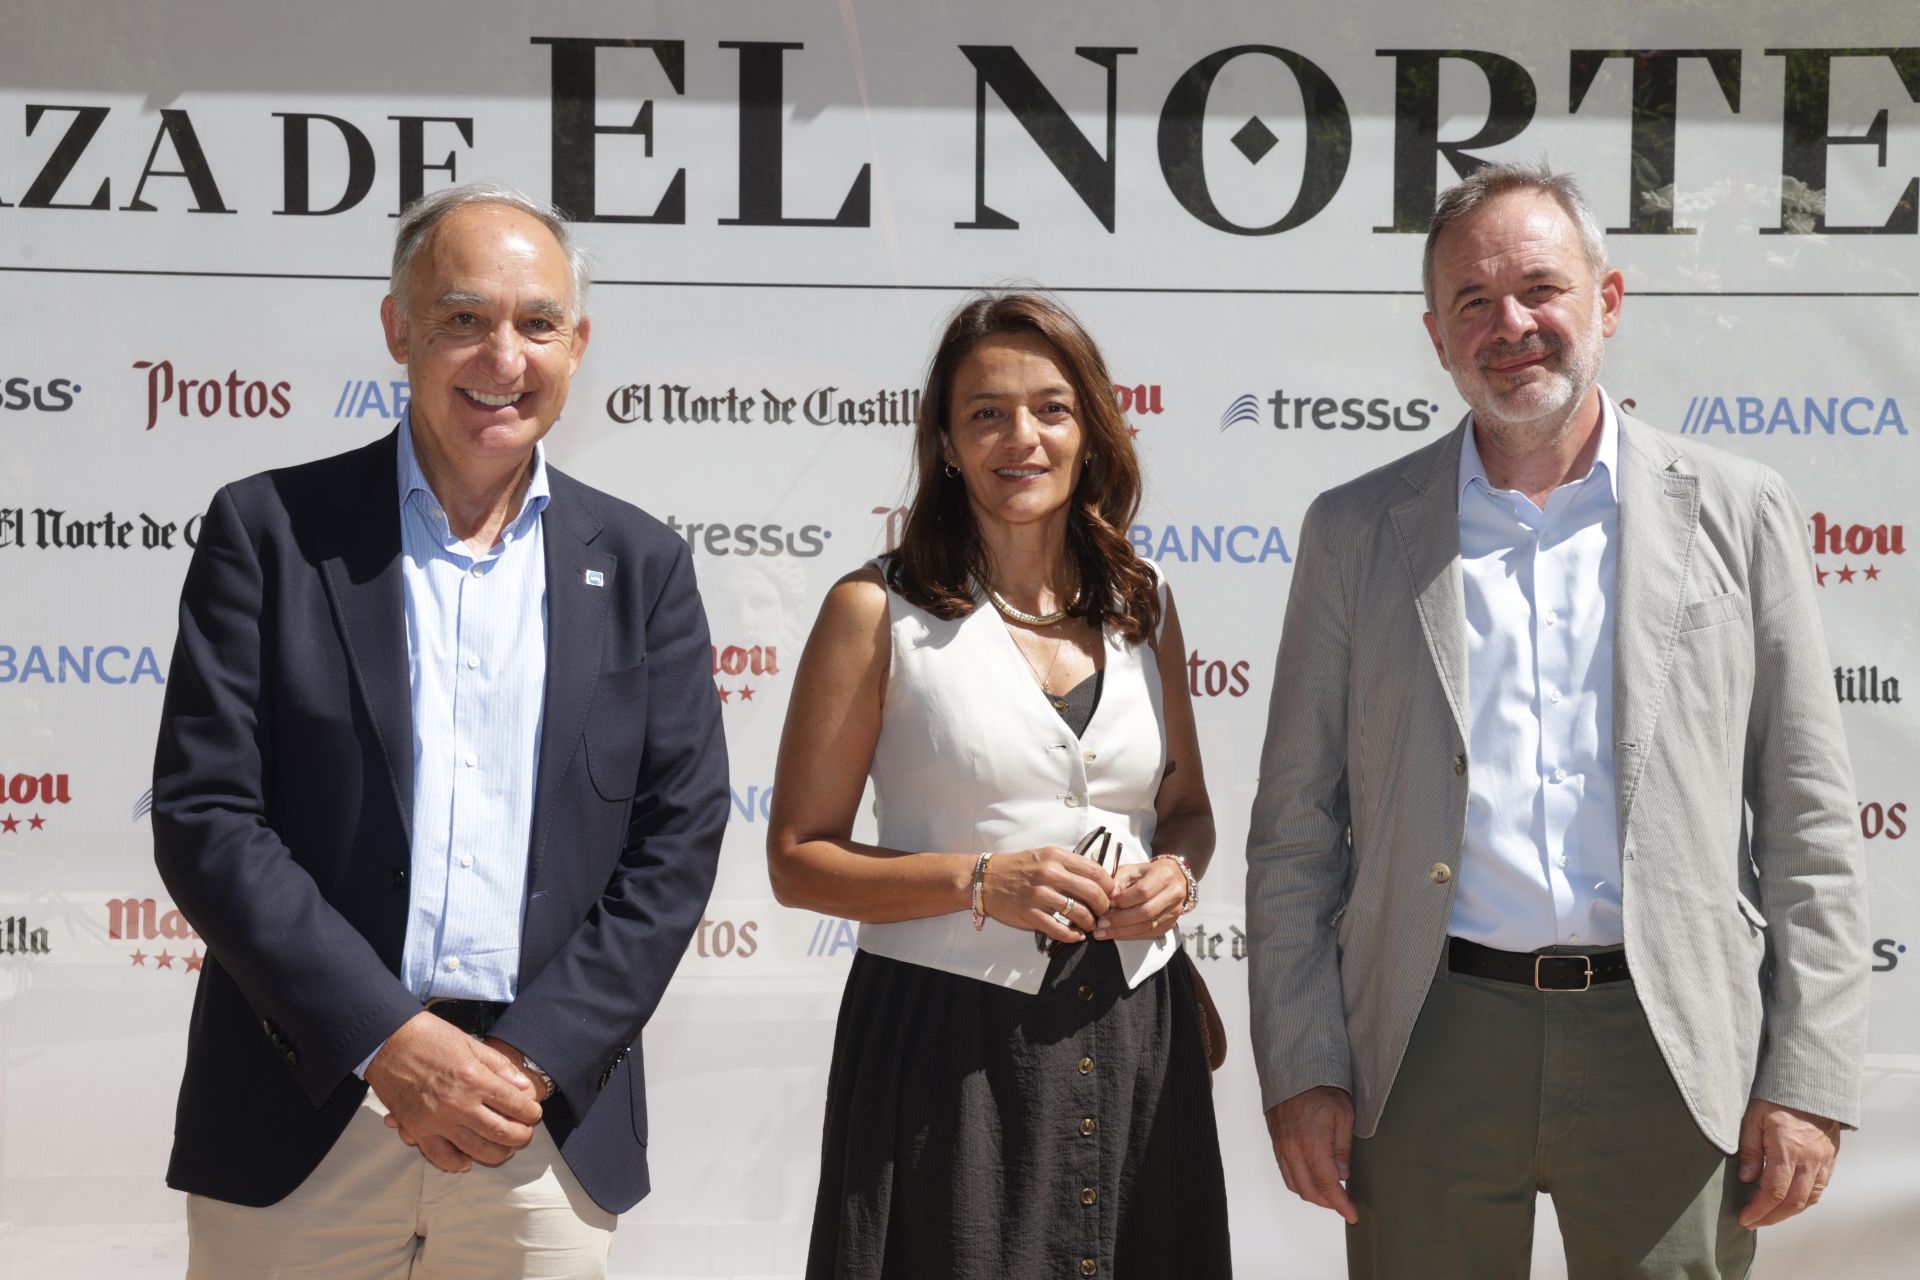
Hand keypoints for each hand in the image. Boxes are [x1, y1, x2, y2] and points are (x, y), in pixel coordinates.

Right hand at [365, 1012, 542, 1171]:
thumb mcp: (471, 1043)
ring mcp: (437, 1121)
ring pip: (476, 1150)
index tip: (534, 1113)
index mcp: (474, 1080)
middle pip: (500, 1132)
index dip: (530, 1112)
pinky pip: (440, 1156)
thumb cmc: (429, 1037)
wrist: (386, 1041)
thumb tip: (523, 1086)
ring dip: (496, 1153)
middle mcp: (459, 1105)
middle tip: (525, 1133)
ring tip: (505, 1149)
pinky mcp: (417, 1130)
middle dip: (520, 1136)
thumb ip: (499, 1067)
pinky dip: (457, 1162)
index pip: (514, 1104)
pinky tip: (467, 1160)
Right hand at [982, 846, 1116, 944]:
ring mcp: (1039, 895)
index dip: (1109, 886)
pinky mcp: (1030, 914)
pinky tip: (1076, 935)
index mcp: (1055, 857)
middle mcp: (1049, 874)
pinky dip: (1072, 936)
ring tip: (1089, 924)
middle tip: (1103, 912)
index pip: (1095, 871)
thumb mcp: (1044, 855)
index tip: (1110, 894)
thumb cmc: (1016, 868)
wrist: (985, 879)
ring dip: (1089, 922)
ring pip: (1079, 913)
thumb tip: (1096, 877)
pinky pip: (1059, 930)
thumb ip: (1068, 864)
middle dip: (1103, 906)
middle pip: (1092, 892)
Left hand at [1094, 858, 1188, 939]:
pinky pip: (1150, 933)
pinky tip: (1117, 934)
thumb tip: (1108, 900)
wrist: (1171, 878)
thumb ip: (1118, 882)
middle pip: (1146, 912)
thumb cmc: (1148, 873)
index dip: (1124, 900)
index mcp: (1163, 875)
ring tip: (1104, 932)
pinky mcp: (1170, 923)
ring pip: (1147, 926)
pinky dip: (1131, 935)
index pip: (1143, 891)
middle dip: (1120, 920)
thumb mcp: (1131, 870)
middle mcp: (1173, 894)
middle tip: (1102, 924)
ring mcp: (1174, 911)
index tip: (1108, 903)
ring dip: (1123, 931)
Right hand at [1266, 1086, 1357, 1223]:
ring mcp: (1281, 1147)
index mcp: (1312, 1144)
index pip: (1327, 1186)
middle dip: (1328, 1203)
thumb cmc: (1321, 1088)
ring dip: (1313, 1194)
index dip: (1340, 1204)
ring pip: (1295, 1184)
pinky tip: (1312, 1178)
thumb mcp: (1344, 1116)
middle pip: (1309, 1191)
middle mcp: (1293, 1149)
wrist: (1295, 1069)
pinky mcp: (1276, 1142)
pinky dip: (1299, 1181)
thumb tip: (1343, 1174)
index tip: (1351, 1214)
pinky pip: (1285, 1172)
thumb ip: (1343, 1149)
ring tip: (1330, 1193)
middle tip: (1344, 1204)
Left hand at [1737, 1098, 1840, 1226]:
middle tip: (1753, 1222)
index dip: (1759, 1210)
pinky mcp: (1830, 1161)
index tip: (1745, 1218)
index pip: (1774, 1191)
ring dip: (1788, 1212)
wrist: (1812, 1086)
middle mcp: (1809, 1160)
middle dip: (1771, 1217)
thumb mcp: (1753, 1118)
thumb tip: (1747, 1178)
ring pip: (1808, 1199)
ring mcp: (1823, 1162)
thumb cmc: (1778, 1098)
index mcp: (1788, 1149)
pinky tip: (1789, 1202)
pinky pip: (1818, 1189)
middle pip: (1793, 1202)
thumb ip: (1750, 1149)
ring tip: (1768, 1215)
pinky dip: (1803, 1201)